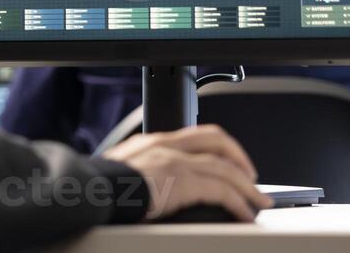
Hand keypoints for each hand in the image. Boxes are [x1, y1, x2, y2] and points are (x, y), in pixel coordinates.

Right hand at [104, 125, 272, 221]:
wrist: (90, 190)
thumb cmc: (99, 186)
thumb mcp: (122, 171)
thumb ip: (142, 172)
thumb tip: (153, 189)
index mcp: (151, 142)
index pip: (194, 135)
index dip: (218, 148)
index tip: (229, 163)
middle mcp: (165, 145)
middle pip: (216, 139)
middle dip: (239, 158)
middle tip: (252, 179)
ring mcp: (174, 160)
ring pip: (225, 167)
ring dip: (247, 187)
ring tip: (258, 202)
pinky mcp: (182, 180)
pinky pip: (222, 189)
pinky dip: (239, 202)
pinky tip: (244, 214)